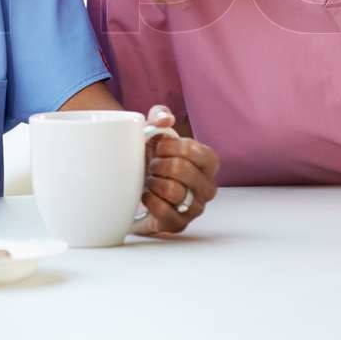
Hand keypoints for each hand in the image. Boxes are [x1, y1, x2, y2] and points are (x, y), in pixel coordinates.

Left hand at [133, 105, 218, 235]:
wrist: (132, 183)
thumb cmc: (151, 155)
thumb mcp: (154, 129)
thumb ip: (159, 115)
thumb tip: (165, 121)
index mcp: (208, 163)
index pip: (199, 152)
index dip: (173, 147)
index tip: (159, 147)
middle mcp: (207, 187)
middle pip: (183, 170)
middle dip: (159, 164)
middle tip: (151, 165)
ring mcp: (195, 208)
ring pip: (174, 191)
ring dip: (153, 182)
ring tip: (149, 180)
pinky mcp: (178, 224)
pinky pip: (165, 213)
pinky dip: (150, 201)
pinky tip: (145, 195)